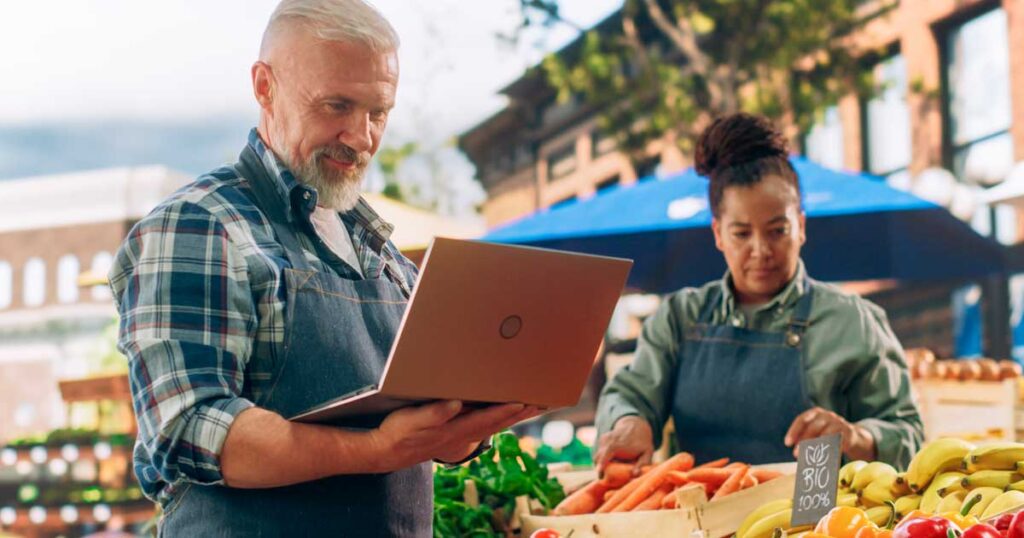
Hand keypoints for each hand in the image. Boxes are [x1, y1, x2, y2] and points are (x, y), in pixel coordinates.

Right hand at [370, 400, 541, 470]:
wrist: (388, 452)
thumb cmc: (399, 432)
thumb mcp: (411, 420)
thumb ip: (434, 413)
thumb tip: (456, 403)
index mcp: (454, 429)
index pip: (486, 418)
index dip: (506, 410)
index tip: (524, 401)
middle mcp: (462, 435)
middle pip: (497, 423)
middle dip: (519, 413)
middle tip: (542, 403)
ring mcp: (460, 437)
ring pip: (494, 426)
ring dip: (514, 417)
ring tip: (533, 407)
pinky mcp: (456, 434)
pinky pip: (485, 426)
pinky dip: (500, 420)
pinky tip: (507, 413)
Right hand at [593, 415, 653, 477]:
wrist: (635, 426)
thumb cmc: (642, 443)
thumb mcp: (647, 454)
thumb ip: (642, 464)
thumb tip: (634, 474)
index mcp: (618, 445)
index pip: (606, 454)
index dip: (601, 464)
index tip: (600, 474)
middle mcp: (608, 441)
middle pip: (598, 458)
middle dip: (599, 469)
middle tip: (606, 479)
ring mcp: (603, 439)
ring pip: (597, 456)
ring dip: (600, 465)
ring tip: (609, 471)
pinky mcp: (601, 440)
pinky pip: (598, 453)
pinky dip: (601, 459)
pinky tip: (611, 462)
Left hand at [784, 407, 875, 460]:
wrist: (852, 435)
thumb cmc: (827, 434)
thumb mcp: (816, 433)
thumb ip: (806, 439)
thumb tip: (796, 453)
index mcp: (816, 413)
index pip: (802, 419)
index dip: (794, 431)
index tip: (787, 443)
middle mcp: (828, 416)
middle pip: (814, 426)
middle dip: (804, 441)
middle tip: (796, 454)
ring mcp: (839, 423)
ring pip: (827, 433)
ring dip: (817, 446)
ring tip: (810, 457)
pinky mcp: (849, 432)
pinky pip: (839, 441)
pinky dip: (831, 449)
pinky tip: (826, 457)